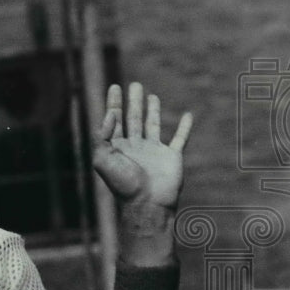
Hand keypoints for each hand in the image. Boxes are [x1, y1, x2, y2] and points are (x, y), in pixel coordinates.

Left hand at [93, 83, 192, 210]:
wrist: (147, 204)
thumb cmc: (123, 185)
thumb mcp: (103, 160)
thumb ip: (102, 136)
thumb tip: (110, 115)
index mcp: (117, 147)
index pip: (114, 120)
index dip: (113, 103)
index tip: (114, 87)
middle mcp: (134, 147)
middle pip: (133, 118)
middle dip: (133, 102)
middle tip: (134, 85)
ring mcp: (153, 151)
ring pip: (152, 124)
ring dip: (152, 109)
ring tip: (151, 94)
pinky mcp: (171, 156)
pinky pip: (180, 138)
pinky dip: (184, 127)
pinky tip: (188, 115)